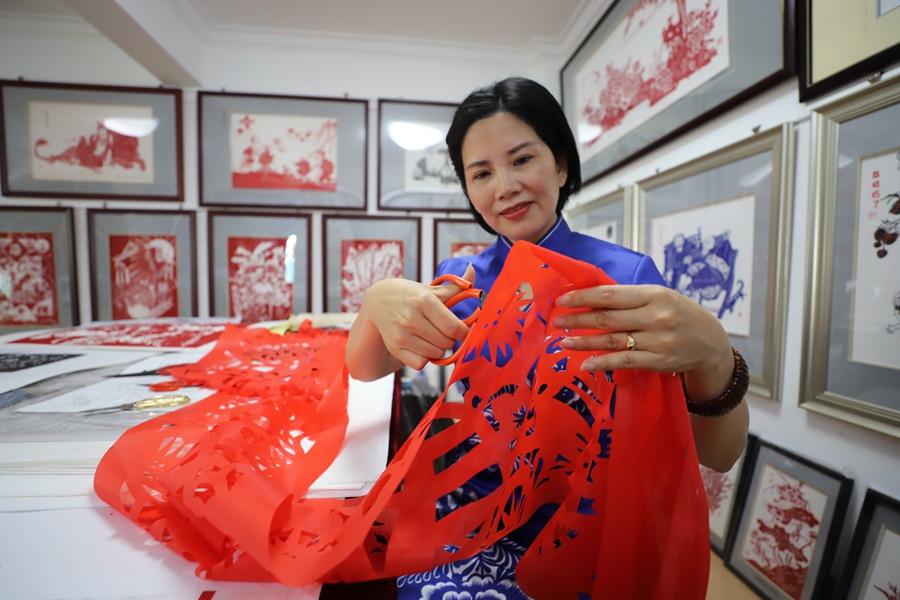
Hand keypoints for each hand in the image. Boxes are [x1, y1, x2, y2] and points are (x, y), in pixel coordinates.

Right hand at [351, 265, 475, 374]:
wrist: (378, 301)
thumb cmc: (409, 295)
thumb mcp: (430, 289)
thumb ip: (455, 285)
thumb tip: (472, 270)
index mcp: (424, 301)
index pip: (453, 327)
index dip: (465, 333)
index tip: (466, 332)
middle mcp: (411, 319)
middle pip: (447, 343)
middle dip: (451, 339)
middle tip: (444, 331)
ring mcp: (401, 335)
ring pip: (435, 354)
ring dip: (438, 348)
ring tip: (431, 336)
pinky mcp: (394, 347)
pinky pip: (420, 364)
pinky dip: (424, 358)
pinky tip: (421, 346)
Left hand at [552, 284, 732, 389]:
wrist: (711, 342)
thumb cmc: (679, 313)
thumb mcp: (660, 296)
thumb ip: (630, 298)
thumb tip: (591, 299)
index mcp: (654, 295)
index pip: (610, 295)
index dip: (583, 297)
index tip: (562, 299)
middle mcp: (655, 317)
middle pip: (607, 318)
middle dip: (577, 320)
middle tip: (557, 321)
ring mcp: (657, 341)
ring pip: (612, 341)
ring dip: (584, 342)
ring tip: (564, 342)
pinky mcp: (657, 361)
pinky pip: (624, 362)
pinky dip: (603, 362)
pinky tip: (586, 363)